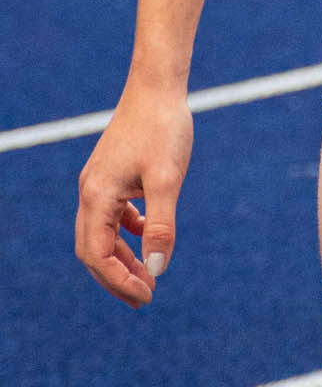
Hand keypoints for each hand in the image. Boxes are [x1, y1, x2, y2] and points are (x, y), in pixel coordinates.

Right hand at [75, 87, 192, 309]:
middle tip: (146, 298)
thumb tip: (158, 269)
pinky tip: (149, 239)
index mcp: (97, 196)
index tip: (148, 295)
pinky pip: (113, 216)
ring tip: (150, 276)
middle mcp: (90, 192)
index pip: (97, 255)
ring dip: (123, 257)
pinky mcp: (113, 175)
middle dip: (117, 277)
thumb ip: (162, 226)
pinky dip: (128, 233)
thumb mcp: (167, 180)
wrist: (158, 88)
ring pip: (102, 234)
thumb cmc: (164, 129)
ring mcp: (99, 183)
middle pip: (93, 250)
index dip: (119, 280)